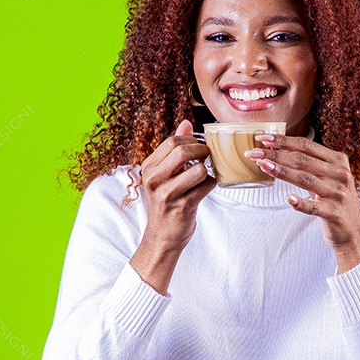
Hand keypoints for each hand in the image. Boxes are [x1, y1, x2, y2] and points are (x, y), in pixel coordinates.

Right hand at [137, 119, 215, 252]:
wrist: (162, 236)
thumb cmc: (165, 202)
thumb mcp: (163, 175)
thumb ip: (173, 149)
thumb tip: (186, 123)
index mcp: (148, 168)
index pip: (172, 141)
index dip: (191, 141)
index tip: (198, 147)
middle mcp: (154, 180)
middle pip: (183, 151)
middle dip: (201, 151)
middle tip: (207, 157)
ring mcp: (168, 194)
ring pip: (198, 169)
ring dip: (207, 171)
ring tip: (203, 176)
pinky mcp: (183, 207)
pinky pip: (206, 186)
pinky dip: (210, 184)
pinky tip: (204, 189)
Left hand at [245, 134, 359, 272]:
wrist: (353, 230)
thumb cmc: (335, 200)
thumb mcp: (329, 177)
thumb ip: (312, 163)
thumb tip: (278, 151)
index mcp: (338, 161)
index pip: (306, 146)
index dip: (284, 141)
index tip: (263, 138)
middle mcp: (340, 174)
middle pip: (302, 160)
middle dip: (275, 154)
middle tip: (253, 152)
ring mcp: (338, 194)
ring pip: (305, 179)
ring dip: (282, 172)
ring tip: (263, 166)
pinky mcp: (334, 213)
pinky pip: (314, 207)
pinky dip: (301, 203)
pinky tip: (289, 199)